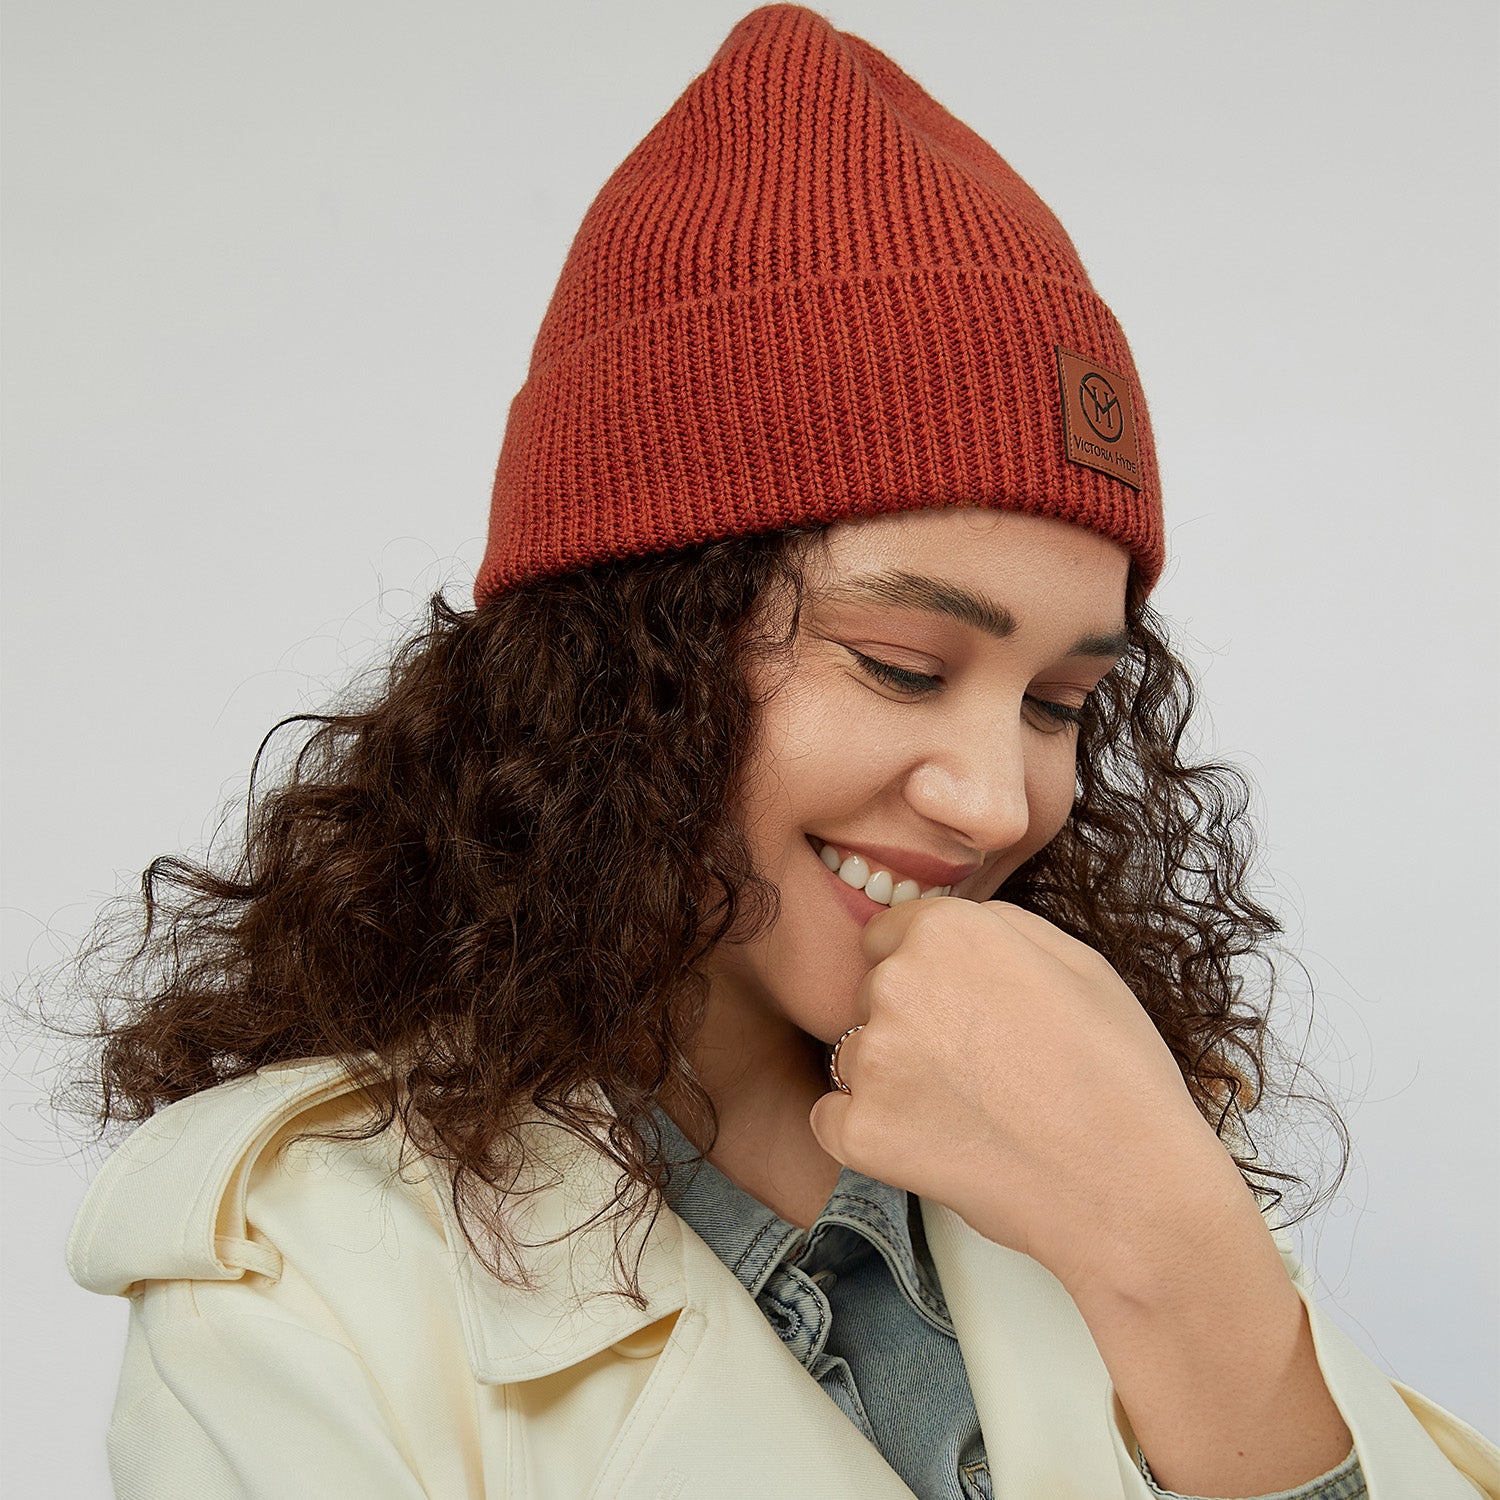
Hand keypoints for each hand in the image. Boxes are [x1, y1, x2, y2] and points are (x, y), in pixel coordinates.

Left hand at [807, 897, 1236, 1296]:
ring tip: (968, 1112)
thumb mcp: (1076, 961)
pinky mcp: (860, 1131)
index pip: (887, 935)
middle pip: (871, 996)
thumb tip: (951, 923)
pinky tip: (931, 1146)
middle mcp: (897, 983)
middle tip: (978, 1069)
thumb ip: (995, 926)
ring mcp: (873, 1059)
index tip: (958, 1010)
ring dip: (892, 1080)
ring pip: (855, 1057)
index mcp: (946, 932)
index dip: (926, 975)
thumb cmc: (1117, 1074)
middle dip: (910, 1025)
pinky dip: (870, 1134)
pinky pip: (832, 1118)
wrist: (1128, 1189)